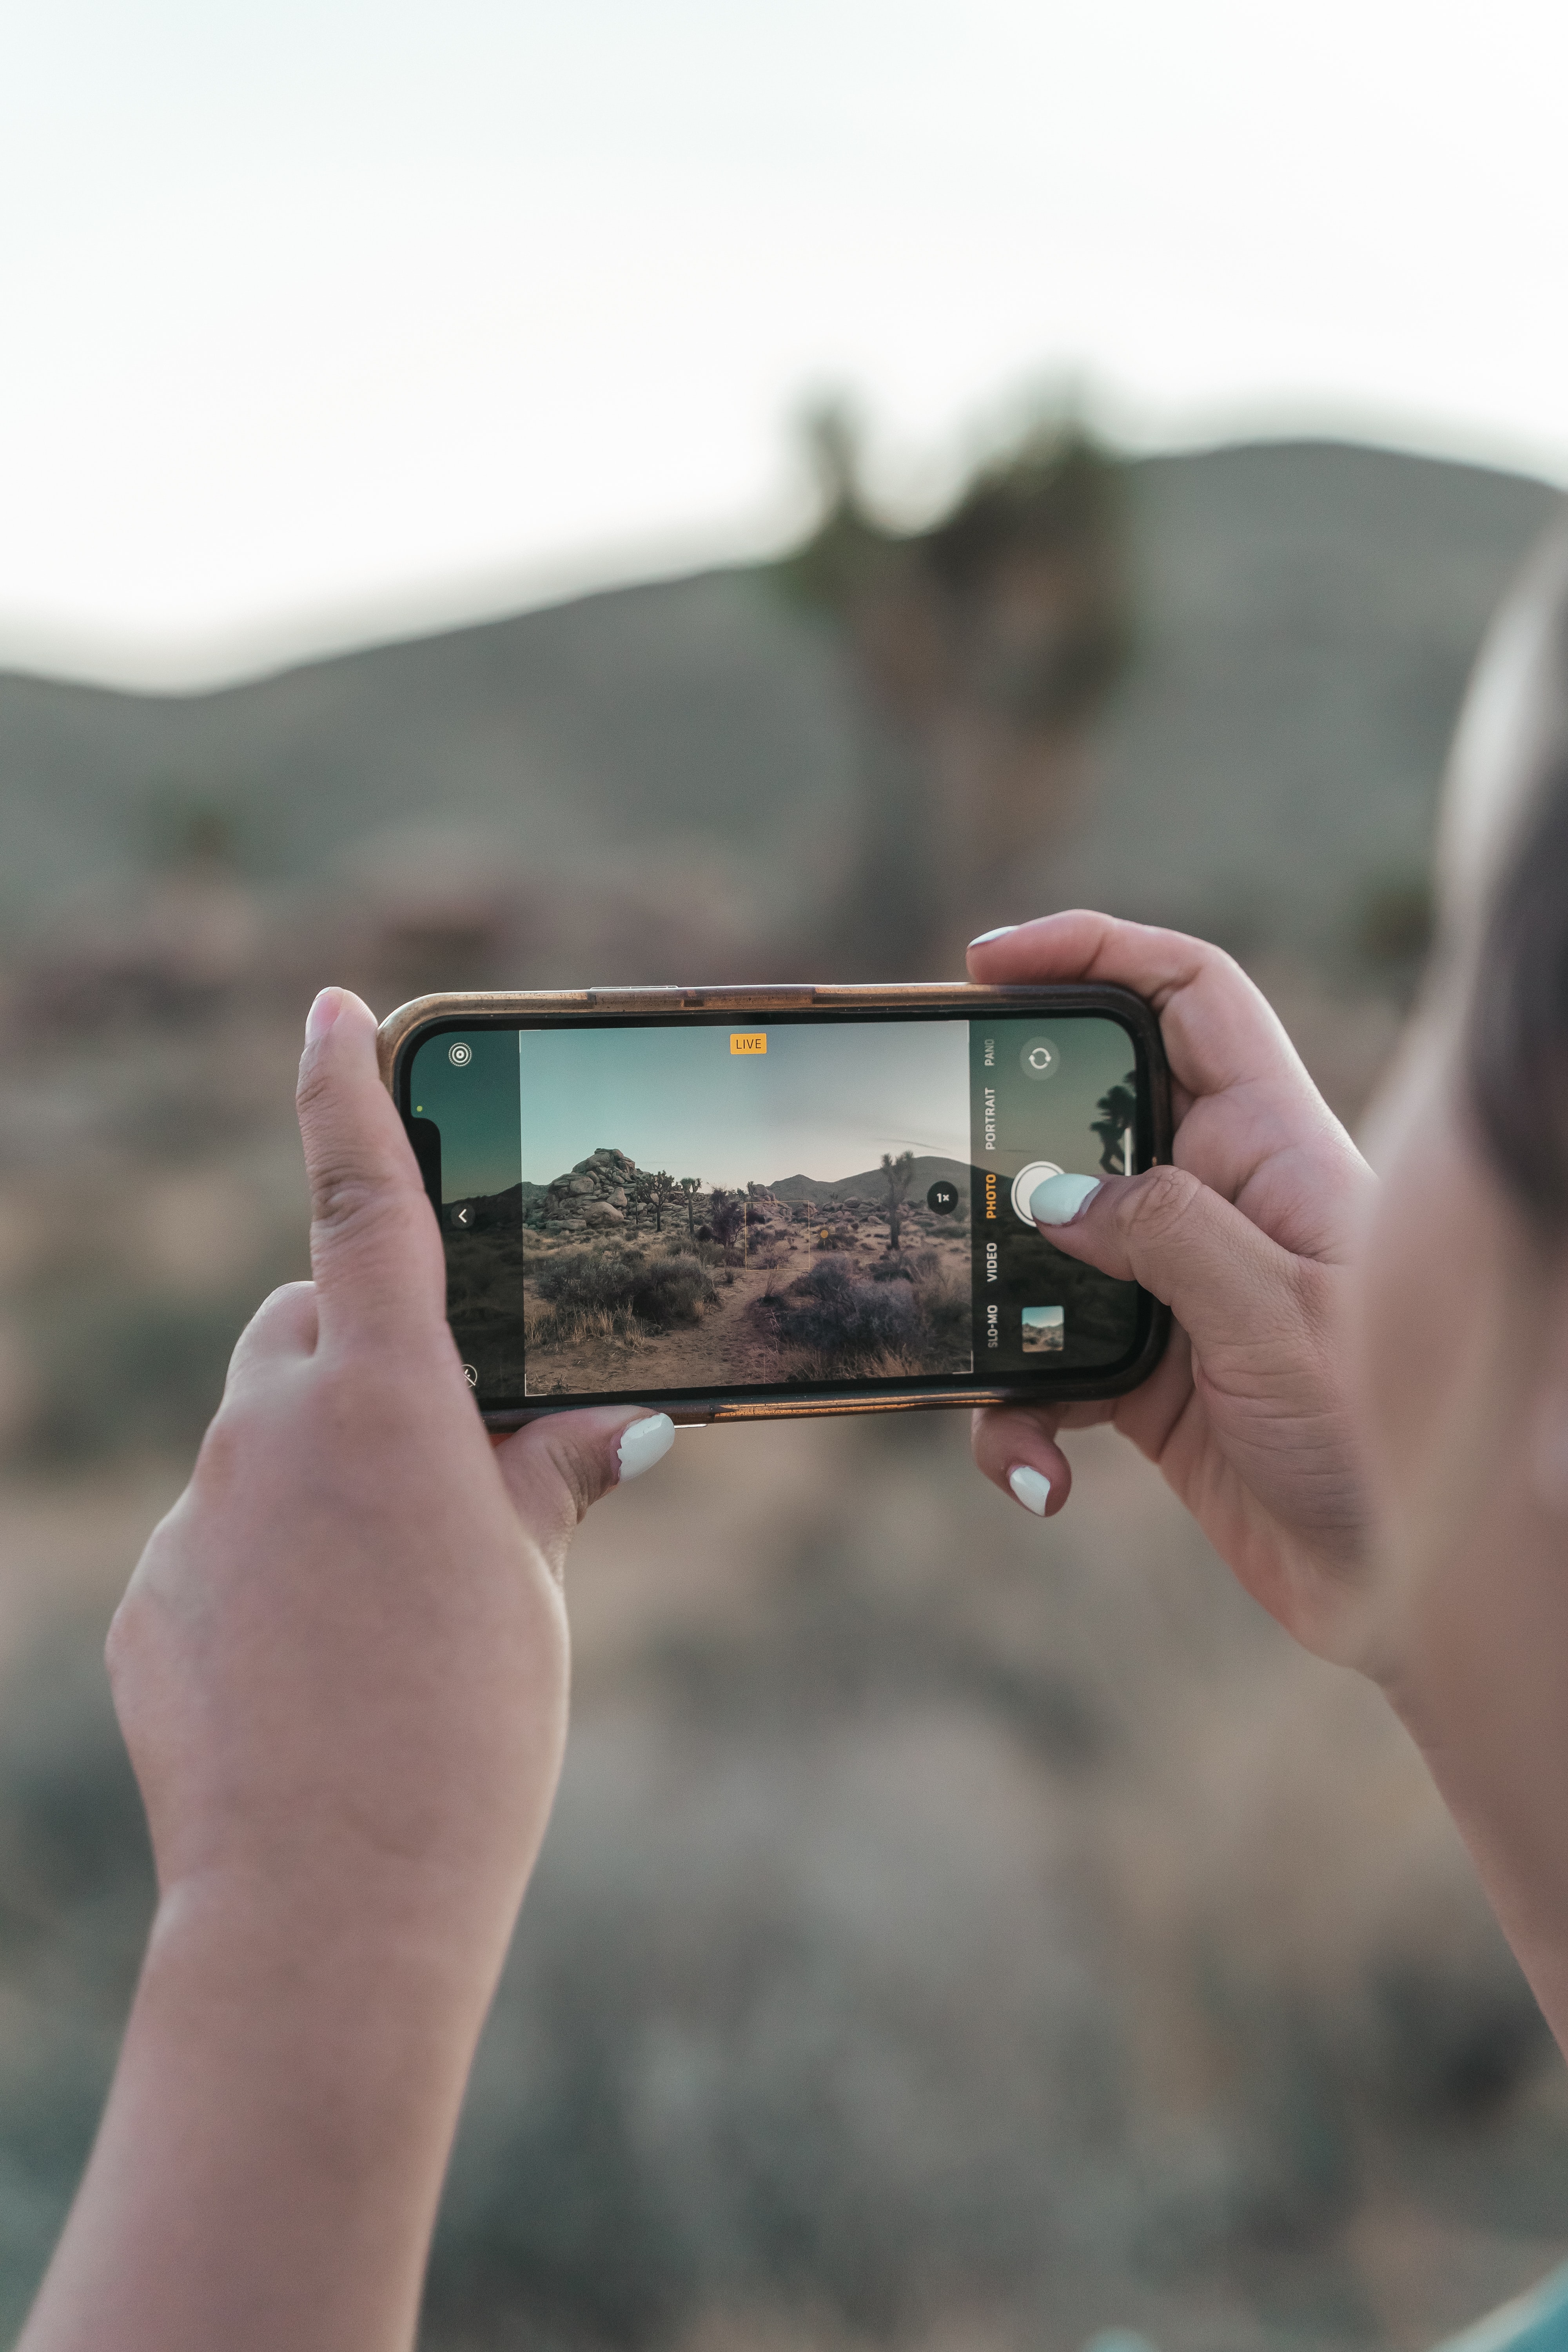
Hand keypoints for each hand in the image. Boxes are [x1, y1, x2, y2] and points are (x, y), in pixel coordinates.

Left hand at [20, 988, 670, 2351]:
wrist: (328, 1904)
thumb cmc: (465, 1731)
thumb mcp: (533, 1586)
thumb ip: (552, 1476)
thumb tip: (616, 1423)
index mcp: (386, 1400)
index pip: (364, 1203)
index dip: (349, 1093)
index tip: (331, 1010)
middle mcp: (271, 1428)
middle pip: (308, 1325)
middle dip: (367, 1347)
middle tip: (444, 1447)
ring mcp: (201, 1513)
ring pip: (263, 1432)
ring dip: (325, 1467)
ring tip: (392, 1592)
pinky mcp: (156, 1596)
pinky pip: (221, 1534)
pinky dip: (271, 1560)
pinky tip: (319, 1662)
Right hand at [969, 914, 1375, 1664]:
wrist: (1404, 1585)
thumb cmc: (1381, 1437)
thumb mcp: (1276, 1315)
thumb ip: (1162, 1233)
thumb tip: (1047, 1193)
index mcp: (1270, 1147)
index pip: (1188, 995)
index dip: (1096, 950)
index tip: (992, 962)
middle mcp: (1218, 1203)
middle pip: (1090, 1113)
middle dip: (1004, 1135)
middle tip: (933, 1153)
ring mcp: (1178, 1289)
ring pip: (1047, 1254)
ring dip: (999, 1314)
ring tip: (992, 1377)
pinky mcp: (1146, 1377)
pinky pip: (1045, 1368)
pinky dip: (1022, 1418)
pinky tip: (1044, 1472)